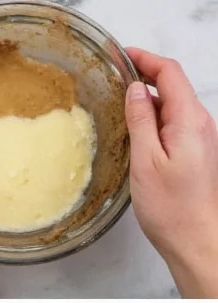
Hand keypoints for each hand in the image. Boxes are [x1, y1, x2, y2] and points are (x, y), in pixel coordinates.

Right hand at [125, 47, 217, 297]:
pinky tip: (133, 129)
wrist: (195, 238)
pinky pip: (172, 123)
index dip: (145, 59)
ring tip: (116, 102)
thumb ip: (141, 121)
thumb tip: (134, 91)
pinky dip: (152, 117)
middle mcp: (199, 124)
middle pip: (172, 86)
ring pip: (171, 105)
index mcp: (189, 121)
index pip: (169, 74)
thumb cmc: (170, 207)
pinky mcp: (194, 152)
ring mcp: (199, 138)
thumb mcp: (146, 160)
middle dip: (144, 75)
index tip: (120, 56)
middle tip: (112, 77)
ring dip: (146, 98)